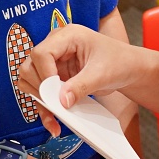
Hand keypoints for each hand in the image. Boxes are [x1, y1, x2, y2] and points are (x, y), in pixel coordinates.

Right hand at [18, 25, 149, 136]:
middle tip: (55, 105)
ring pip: (29, 80)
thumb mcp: (102, 73)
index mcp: (67, 36)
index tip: (56, 92)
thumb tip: (61, 101)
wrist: (128, 69)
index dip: (45, 74)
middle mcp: (56, 46)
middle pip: (30, 66)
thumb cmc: (119, 61)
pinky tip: (53, 123)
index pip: (41, 53)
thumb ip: (81, 85)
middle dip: (40, 89)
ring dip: (39, 101)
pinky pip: (41, 93)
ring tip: (54, 118)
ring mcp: (54, 62)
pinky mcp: (55, 77)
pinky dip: (45, 108)